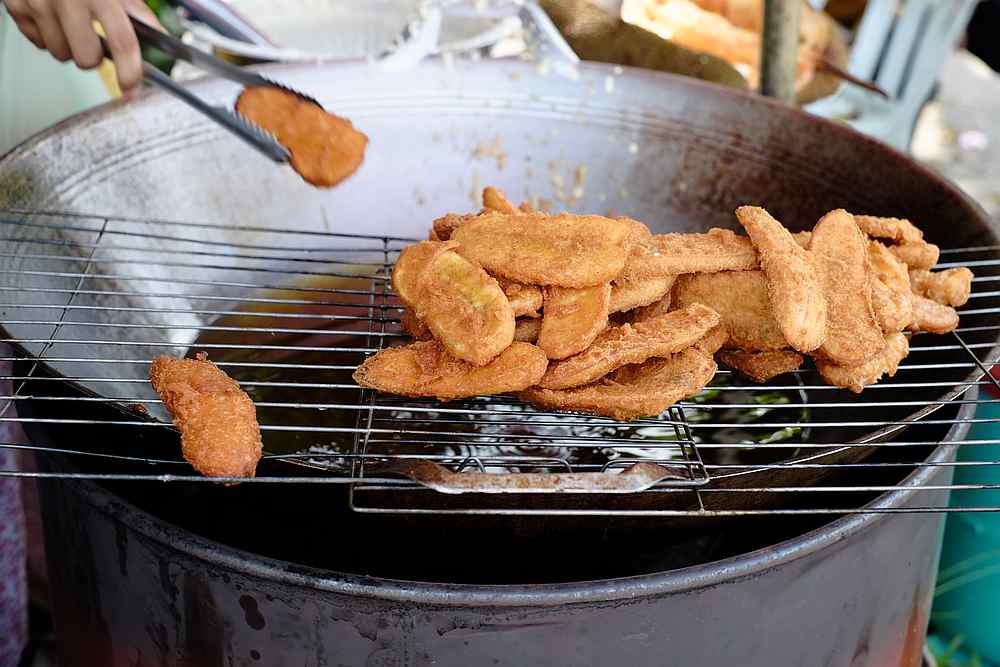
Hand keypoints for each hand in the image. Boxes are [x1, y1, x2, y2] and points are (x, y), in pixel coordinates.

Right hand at [3, 0, 162, 93]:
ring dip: (69, 46)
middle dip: (94, 56)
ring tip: (70, 21)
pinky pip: (38, 42)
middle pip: (86, 59)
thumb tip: (161, 37)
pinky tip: (52, 16)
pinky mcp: (16, 7)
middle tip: (93, 37)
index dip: (130, 72)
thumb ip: (136, 10)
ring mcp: (37, 4)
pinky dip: (47, 35)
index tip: (132, 88)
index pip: (122, 43)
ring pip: (60, 54)